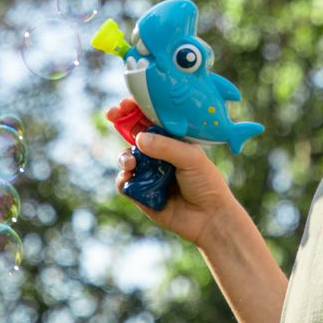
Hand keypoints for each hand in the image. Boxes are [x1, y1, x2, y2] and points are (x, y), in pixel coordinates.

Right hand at [106, 98, 236, 248]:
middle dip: (121, 122)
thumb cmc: (206, 182)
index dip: (136, 108)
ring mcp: (149, 173)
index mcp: (173, 140)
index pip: (151, 118)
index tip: (124, 104)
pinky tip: (130, 179)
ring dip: (124, 156)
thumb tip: (138, 139)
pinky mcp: (141, 194)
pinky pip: (124, 183)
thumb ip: (166, 147)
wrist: (210, 218)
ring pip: (127, 158)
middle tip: (112, 115)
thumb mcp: (191, 157)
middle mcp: (159, 154)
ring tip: (131, 164)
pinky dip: (123, 179)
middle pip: (134, 134)